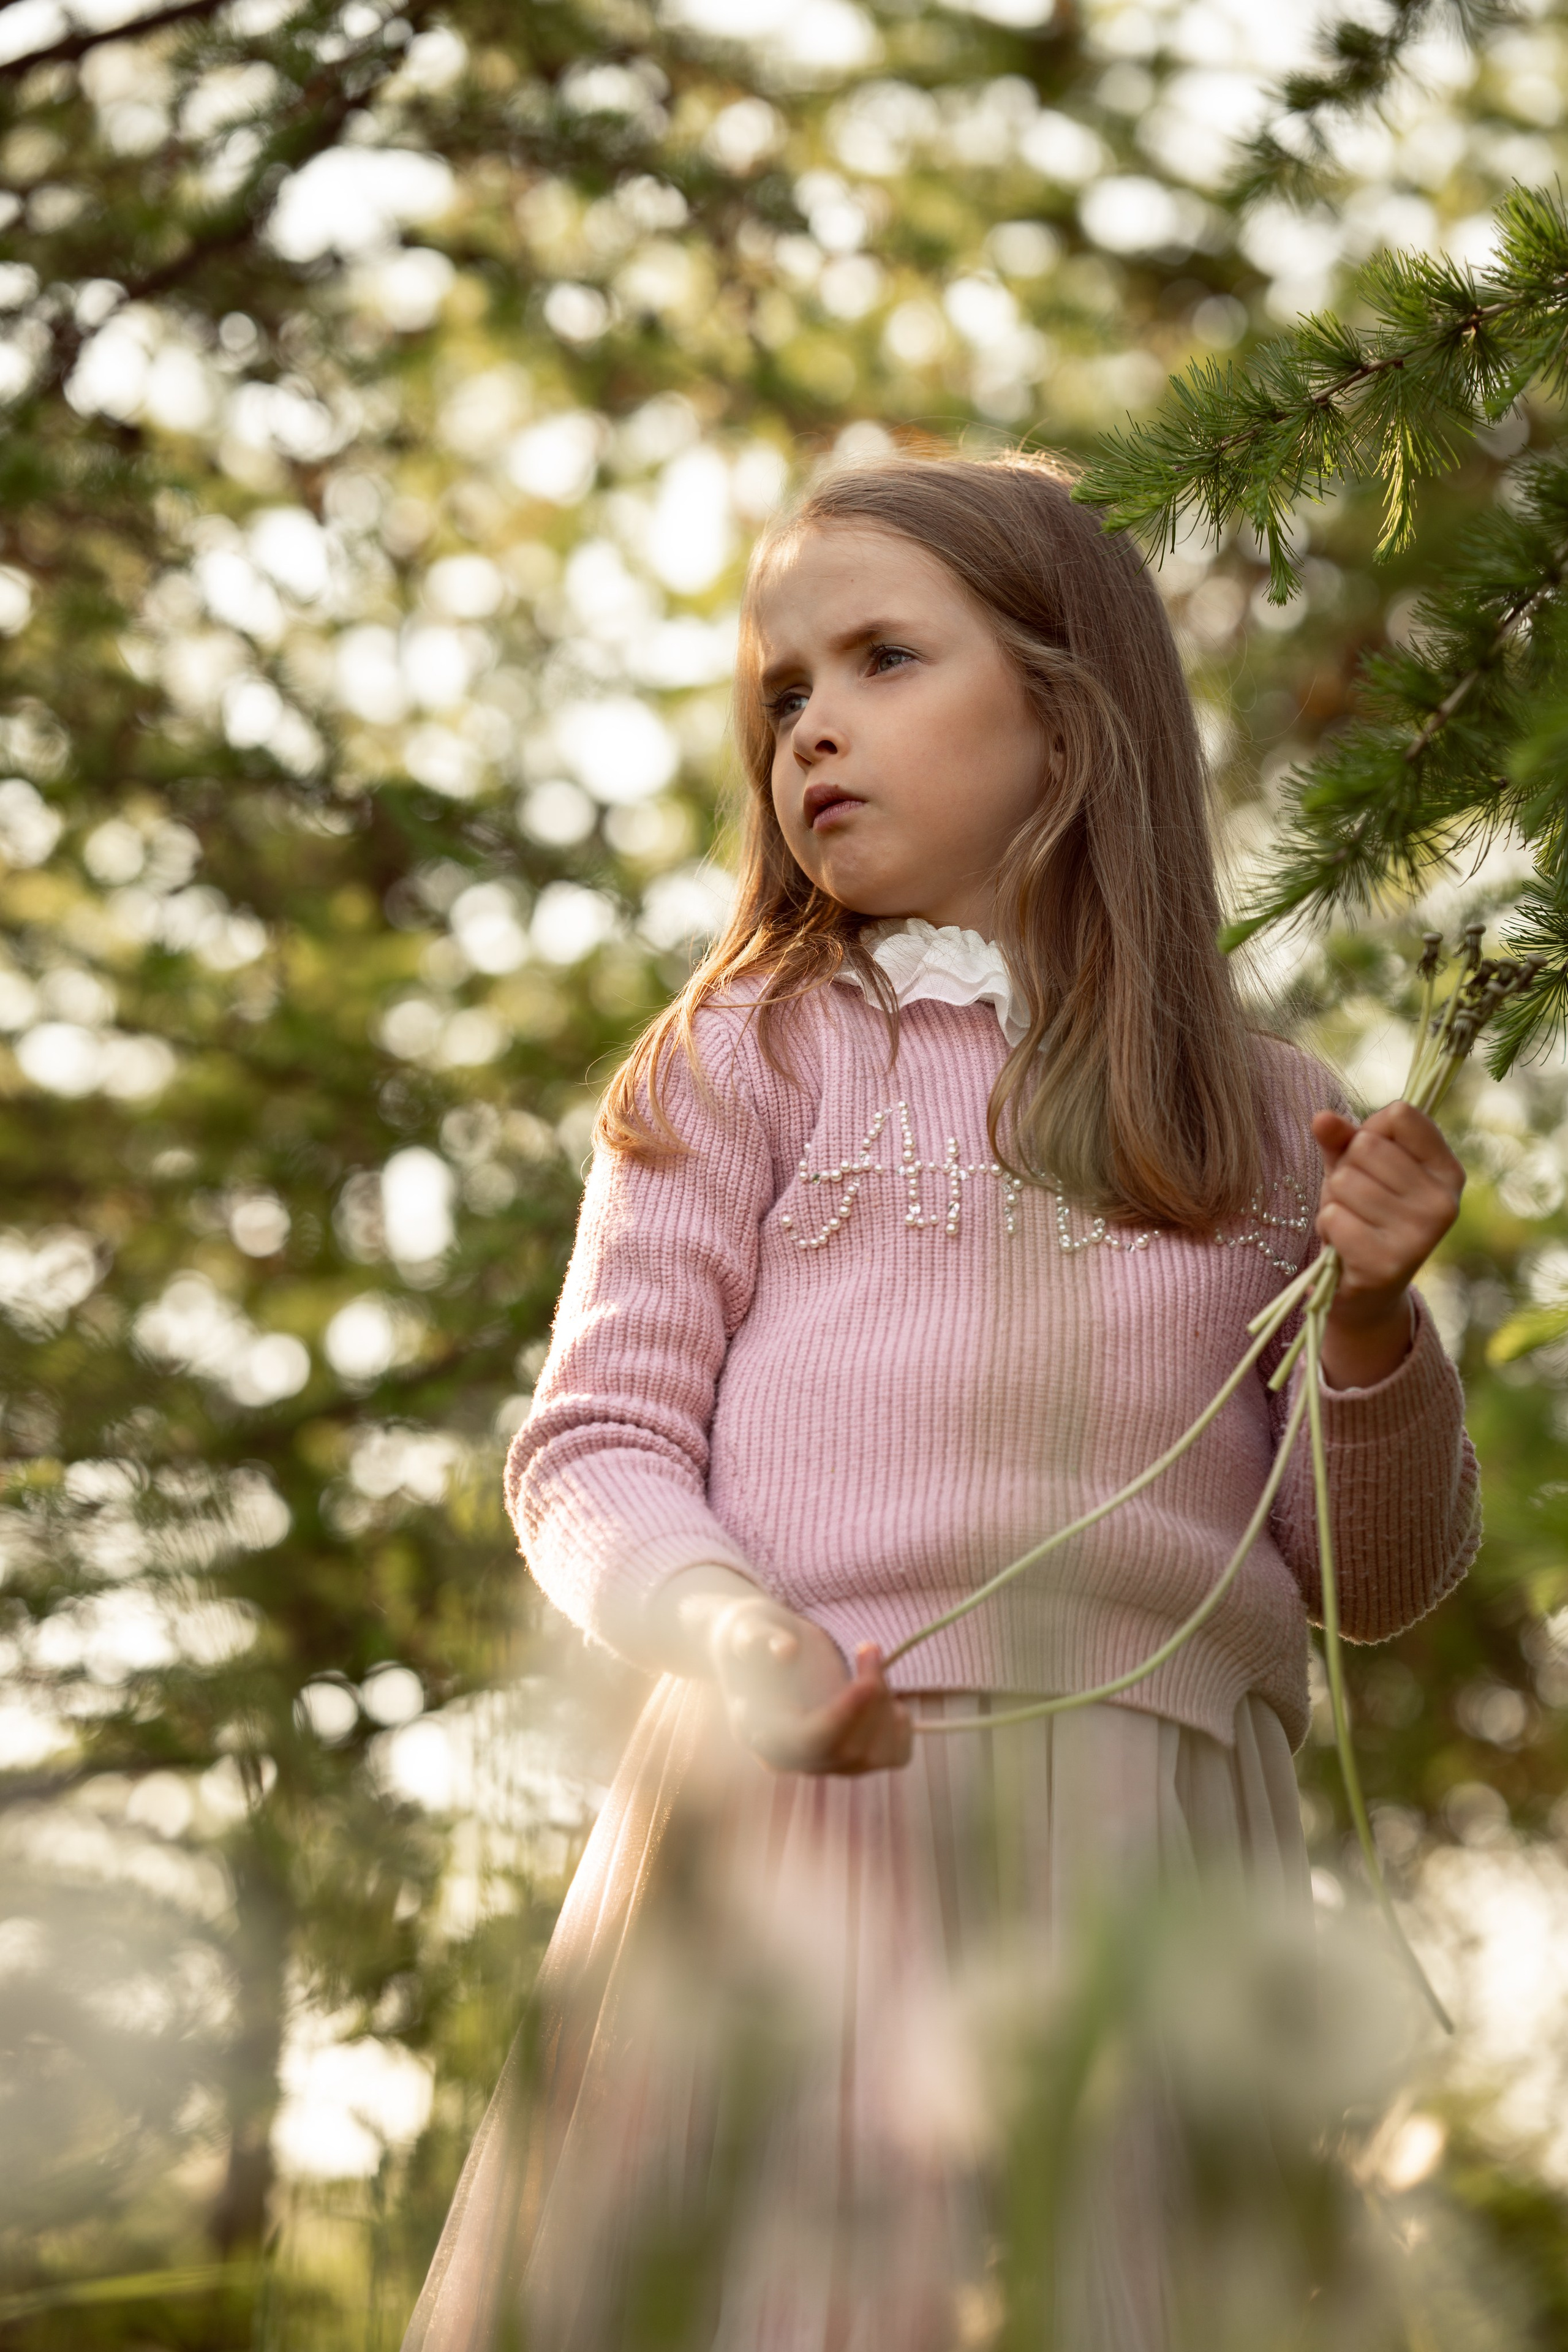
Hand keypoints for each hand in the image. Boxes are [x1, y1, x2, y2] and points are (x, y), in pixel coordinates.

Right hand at [708, 1597, 912, 1775]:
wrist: (765, 1648)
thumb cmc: (755, 1635)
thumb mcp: (747, 1625)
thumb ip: (756, 1636)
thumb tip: (785, 1650)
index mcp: (759, 1733)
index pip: (807, 1744)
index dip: (841, 1718)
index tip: (865, 1685)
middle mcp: (792, 1759)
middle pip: (847, 1751)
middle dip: (871, 1698)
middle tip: (868, 1647)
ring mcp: (825, 1762)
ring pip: (875, 1755)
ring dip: (886, 1704)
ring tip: (869, 1657)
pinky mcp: (853, 1755)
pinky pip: (894, 1756)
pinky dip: (902, 1724)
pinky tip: (882, 1690)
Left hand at [1311, 1102, 1463, 1388]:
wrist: (1365, 1294)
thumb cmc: (1363, 1218)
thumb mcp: (1355, 1170)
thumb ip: (1342, 1139)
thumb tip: (1321, 1118)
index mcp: (1447, 1172)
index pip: (1400, 1114)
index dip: (1370, 1131)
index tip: (1373, 1161)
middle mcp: (1444, 1203)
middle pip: (1367, 1146)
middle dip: (1347, 1171)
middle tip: (1358, 1203)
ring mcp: (1420, 1235)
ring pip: (1346, 1181)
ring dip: (1334, 1202)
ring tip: (1352, 1225)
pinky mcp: (1389, 1264)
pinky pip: (1334, 1217)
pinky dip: (1327, 1228)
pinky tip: (1344, 1247)